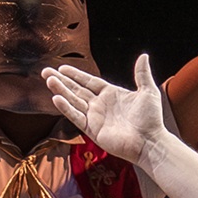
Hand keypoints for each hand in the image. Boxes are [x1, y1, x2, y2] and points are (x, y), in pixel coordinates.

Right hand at [44, 54, 167, 168]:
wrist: (150, 142)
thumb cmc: (151, 119)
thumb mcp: (148, 92)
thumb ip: (142, 74)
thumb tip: (143, 56)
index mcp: (111, 94)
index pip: (89, 82)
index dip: (76, 75)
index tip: (62, 68)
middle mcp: (100, 105)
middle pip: (77, 90)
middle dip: (61, 80)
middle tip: (46, 71)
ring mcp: (95, 117)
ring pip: (74, 101)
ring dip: (61, 90)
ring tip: (48, 80)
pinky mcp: (92, 130)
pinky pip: (76, 117)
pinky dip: (66, 108)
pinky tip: (56, 98)